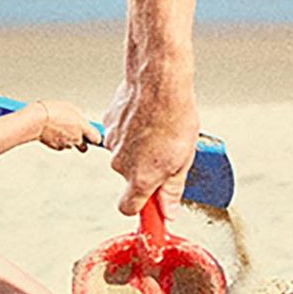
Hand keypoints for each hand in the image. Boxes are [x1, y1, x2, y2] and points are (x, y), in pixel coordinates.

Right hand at [35, 100, 101, 151]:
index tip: (94, 137)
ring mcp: (66, 144)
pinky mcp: (56, 148)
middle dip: (82, 143)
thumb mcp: (70, 108)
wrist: (37, 120)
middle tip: (78, 135)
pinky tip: (54, 133)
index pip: (96, 138)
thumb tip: (80, 121)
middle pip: (85, 147)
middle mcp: (76, 138)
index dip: (95, 138)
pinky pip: (61, 146)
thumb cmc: (52, 111)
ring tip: (61, 129)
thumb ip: (79, 117)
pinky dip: (59, 141)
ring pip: (72, 145)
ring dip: (69, 140)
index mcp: (82, 127)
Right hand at [101, 76, 196, 214]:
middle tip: (165, 151)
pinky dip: (131, 128)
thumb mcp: (184, 159)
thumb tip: (168, 212)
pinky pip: (120, 133)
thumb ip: (172, 189)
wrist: (159, 81)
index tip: (153, 203)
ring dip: (138, 146)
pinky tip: (147, 115)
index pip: (128, 208)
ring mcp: (112, 142)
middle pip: (129, 176)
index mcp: (139, 178)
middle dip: (144, 168)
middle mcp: (121, 164)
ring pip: (125, 152)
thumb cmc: (174, 116)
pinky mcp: (109, 122)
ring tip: (158, 128)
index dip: (141, 206)